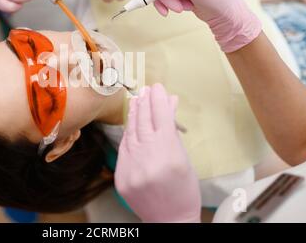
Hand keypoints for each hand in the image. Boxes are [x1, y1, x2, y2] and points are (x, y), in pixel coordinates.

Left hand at [115, 84, 200, 222]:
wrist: (170, 220)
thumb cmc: (184, 190)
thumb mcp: (184, 158)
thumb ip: (173, 131)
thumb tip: (170, 103)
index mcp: (169, 154)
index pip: (162, 118)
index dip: (159, 100)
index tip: (158, 87)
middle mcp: (148, 158)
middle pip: (145, 122)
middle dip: (146, 102)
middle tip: (148, 88)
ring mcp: (131, 168)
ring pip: (132, 132)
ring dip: (135, 114)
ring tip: (138, 99)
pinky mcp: (121, 175)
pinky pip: (124, 148)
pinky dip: (129, 133)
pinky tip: (131, 121)